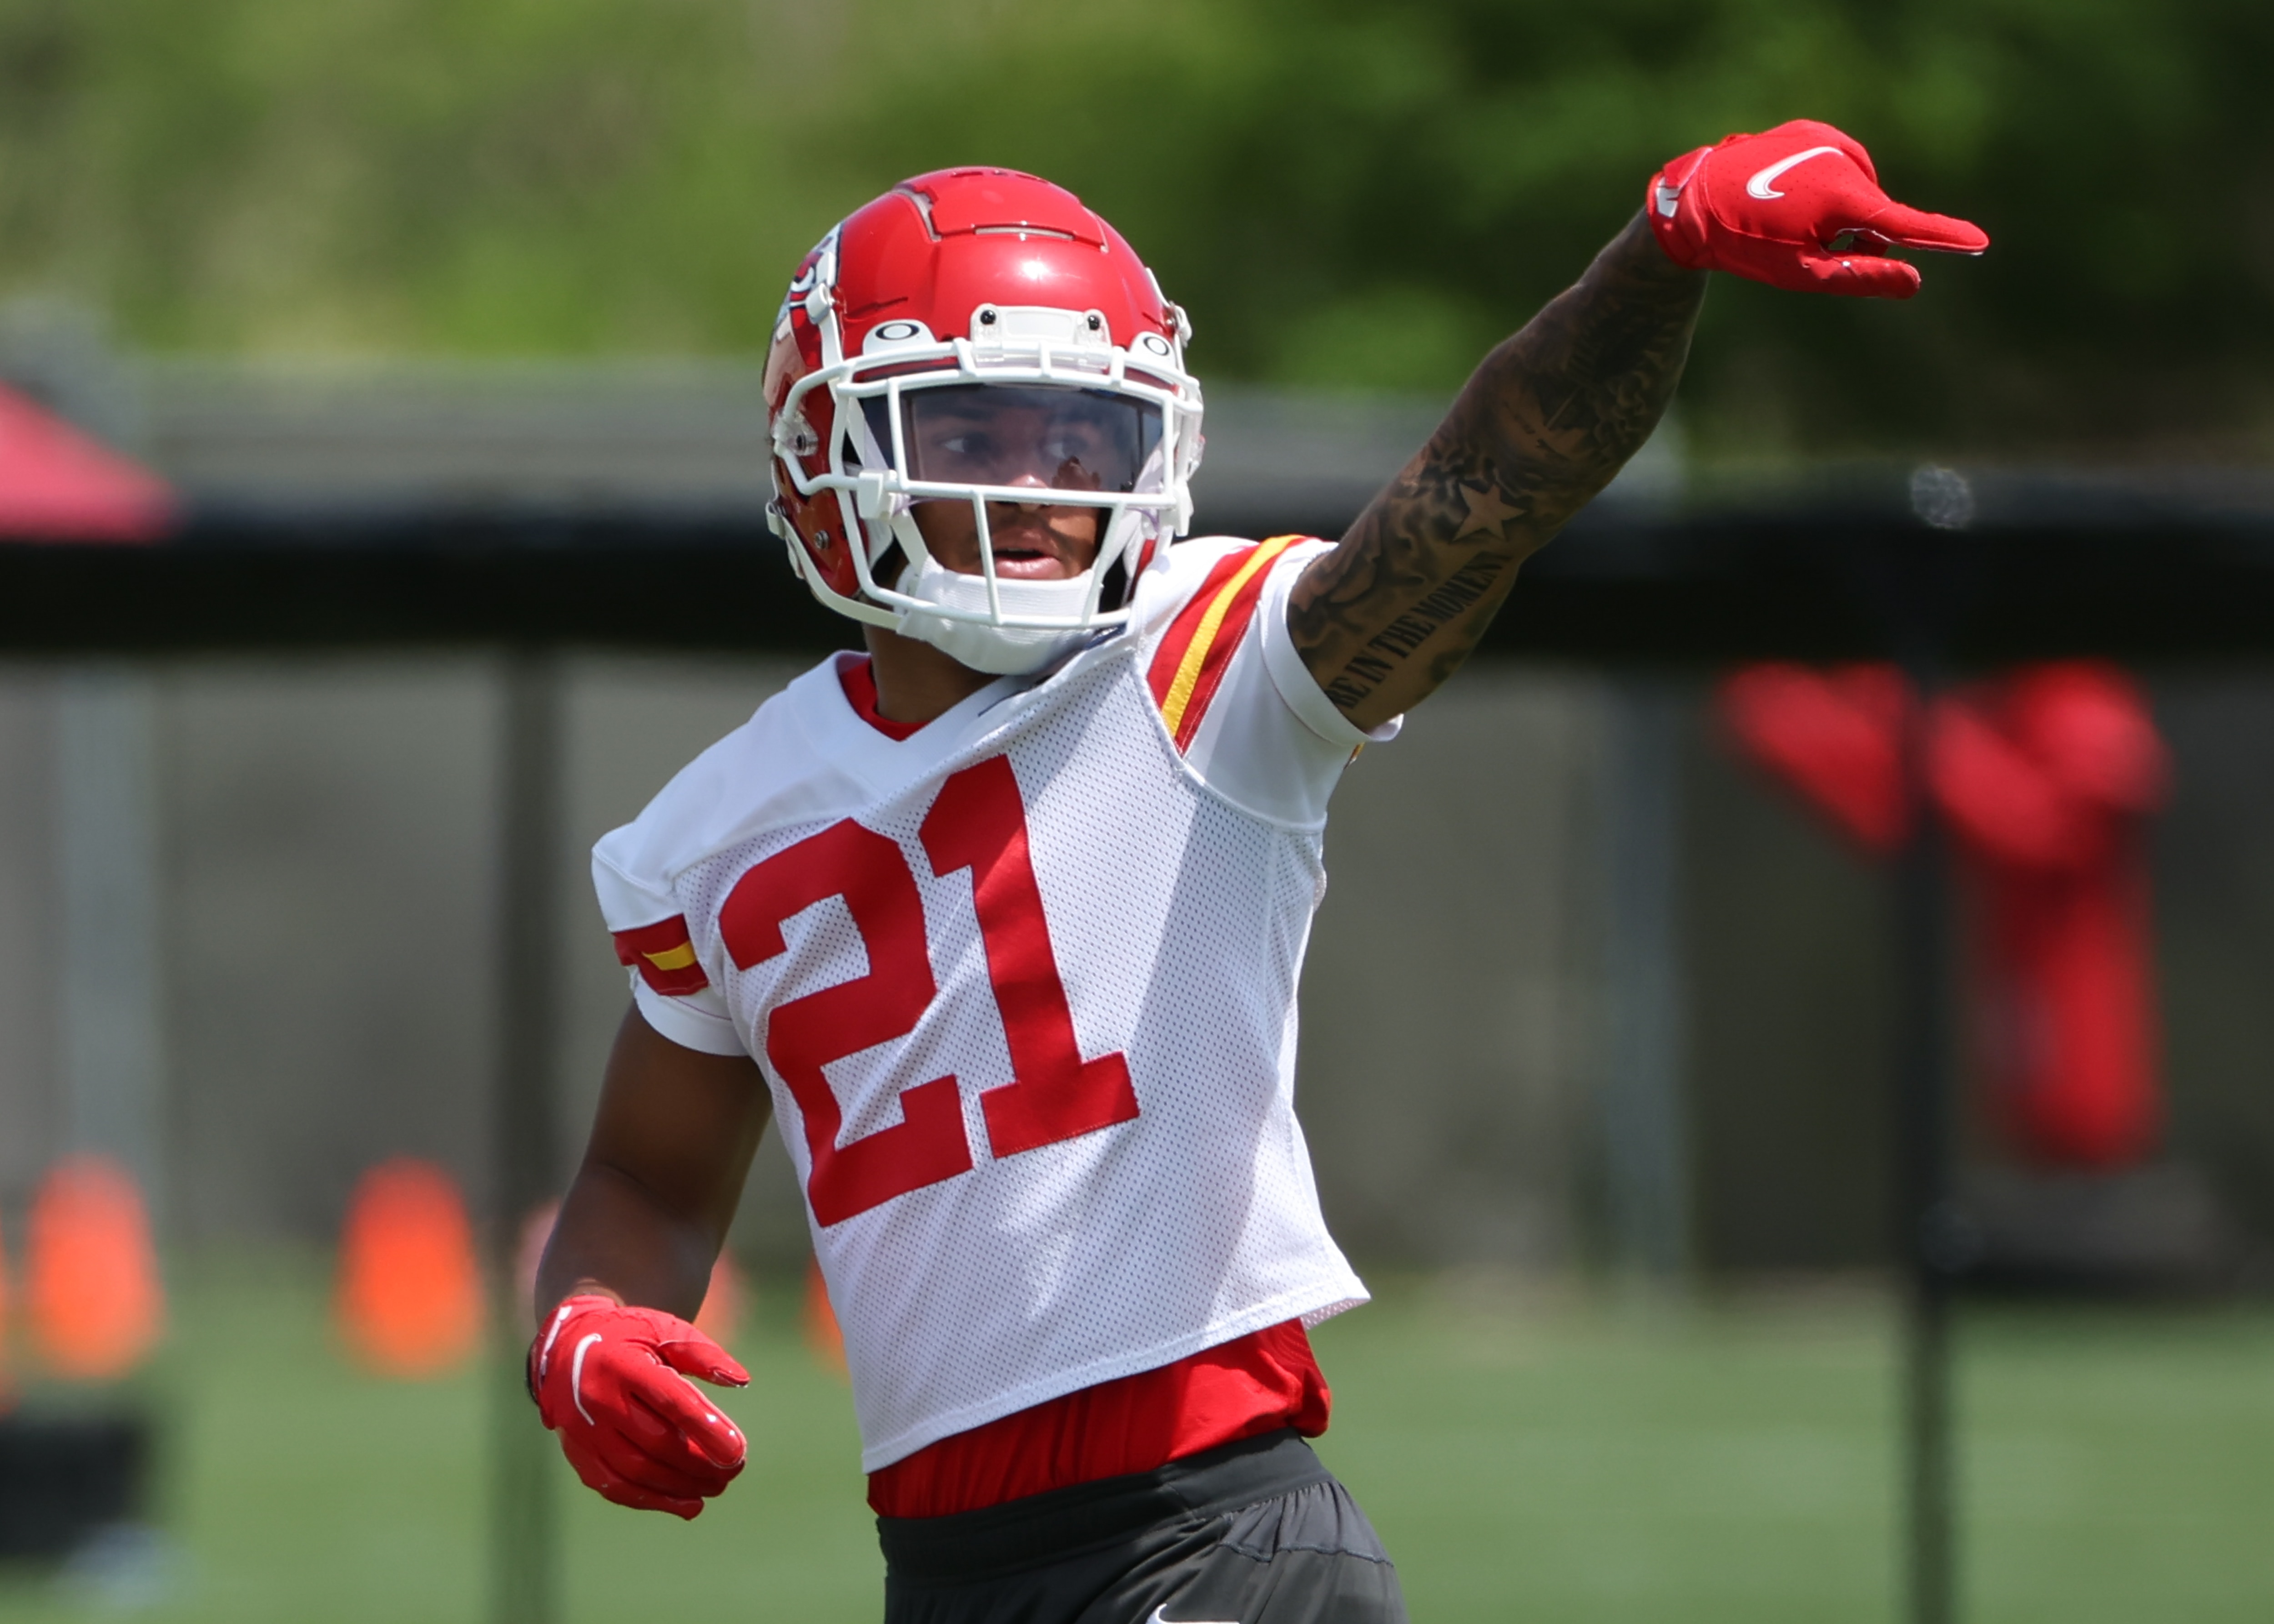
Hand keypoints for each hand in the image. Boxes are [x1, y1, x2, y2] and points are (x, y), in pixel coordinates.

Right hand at [529, 1294, 749, 1518]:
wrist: (565, 1348)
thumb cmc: (628, 1337)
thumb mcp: (665, 1331)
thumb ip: (703, 1355)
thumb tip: (741, 1380)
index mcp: (624, 1364)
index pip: (670, 1401)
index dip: (705, 1429)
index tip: (737, 1452)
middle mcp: (599, 1399)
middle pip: (656, 1442)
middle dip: (700, 1463)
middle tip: (734, 1470)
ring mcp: (583, 1430)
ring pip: (635, 1471)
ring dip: (680, 1487)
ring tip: (715, 1487)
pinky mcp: (577, 1453)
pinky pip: (614, 1486)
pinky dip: (651, 1500)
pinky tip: (685, 1504)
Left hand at [1647, 119, 1986, 298]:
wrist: (1695, 200)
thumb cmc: (1748, 243)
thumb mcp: (1803, 273)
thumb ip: (1860, 278)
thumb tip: (1912, 282)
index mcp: (1845, 198)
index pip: (1905, 225)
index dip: (1942, 238)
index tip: (1979, 242)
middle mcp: (1844, 160)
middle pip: (1876, 214)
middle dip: (1860, 238)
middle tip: (1808, 249)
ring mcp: (1827, 140)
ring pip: (1858, 190)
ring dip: (1840, 212)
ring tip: (1790, 219)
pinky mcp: (1811, 130)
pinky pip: (1837, 166)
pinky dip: (1826, 186)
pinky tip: (1787, 195)